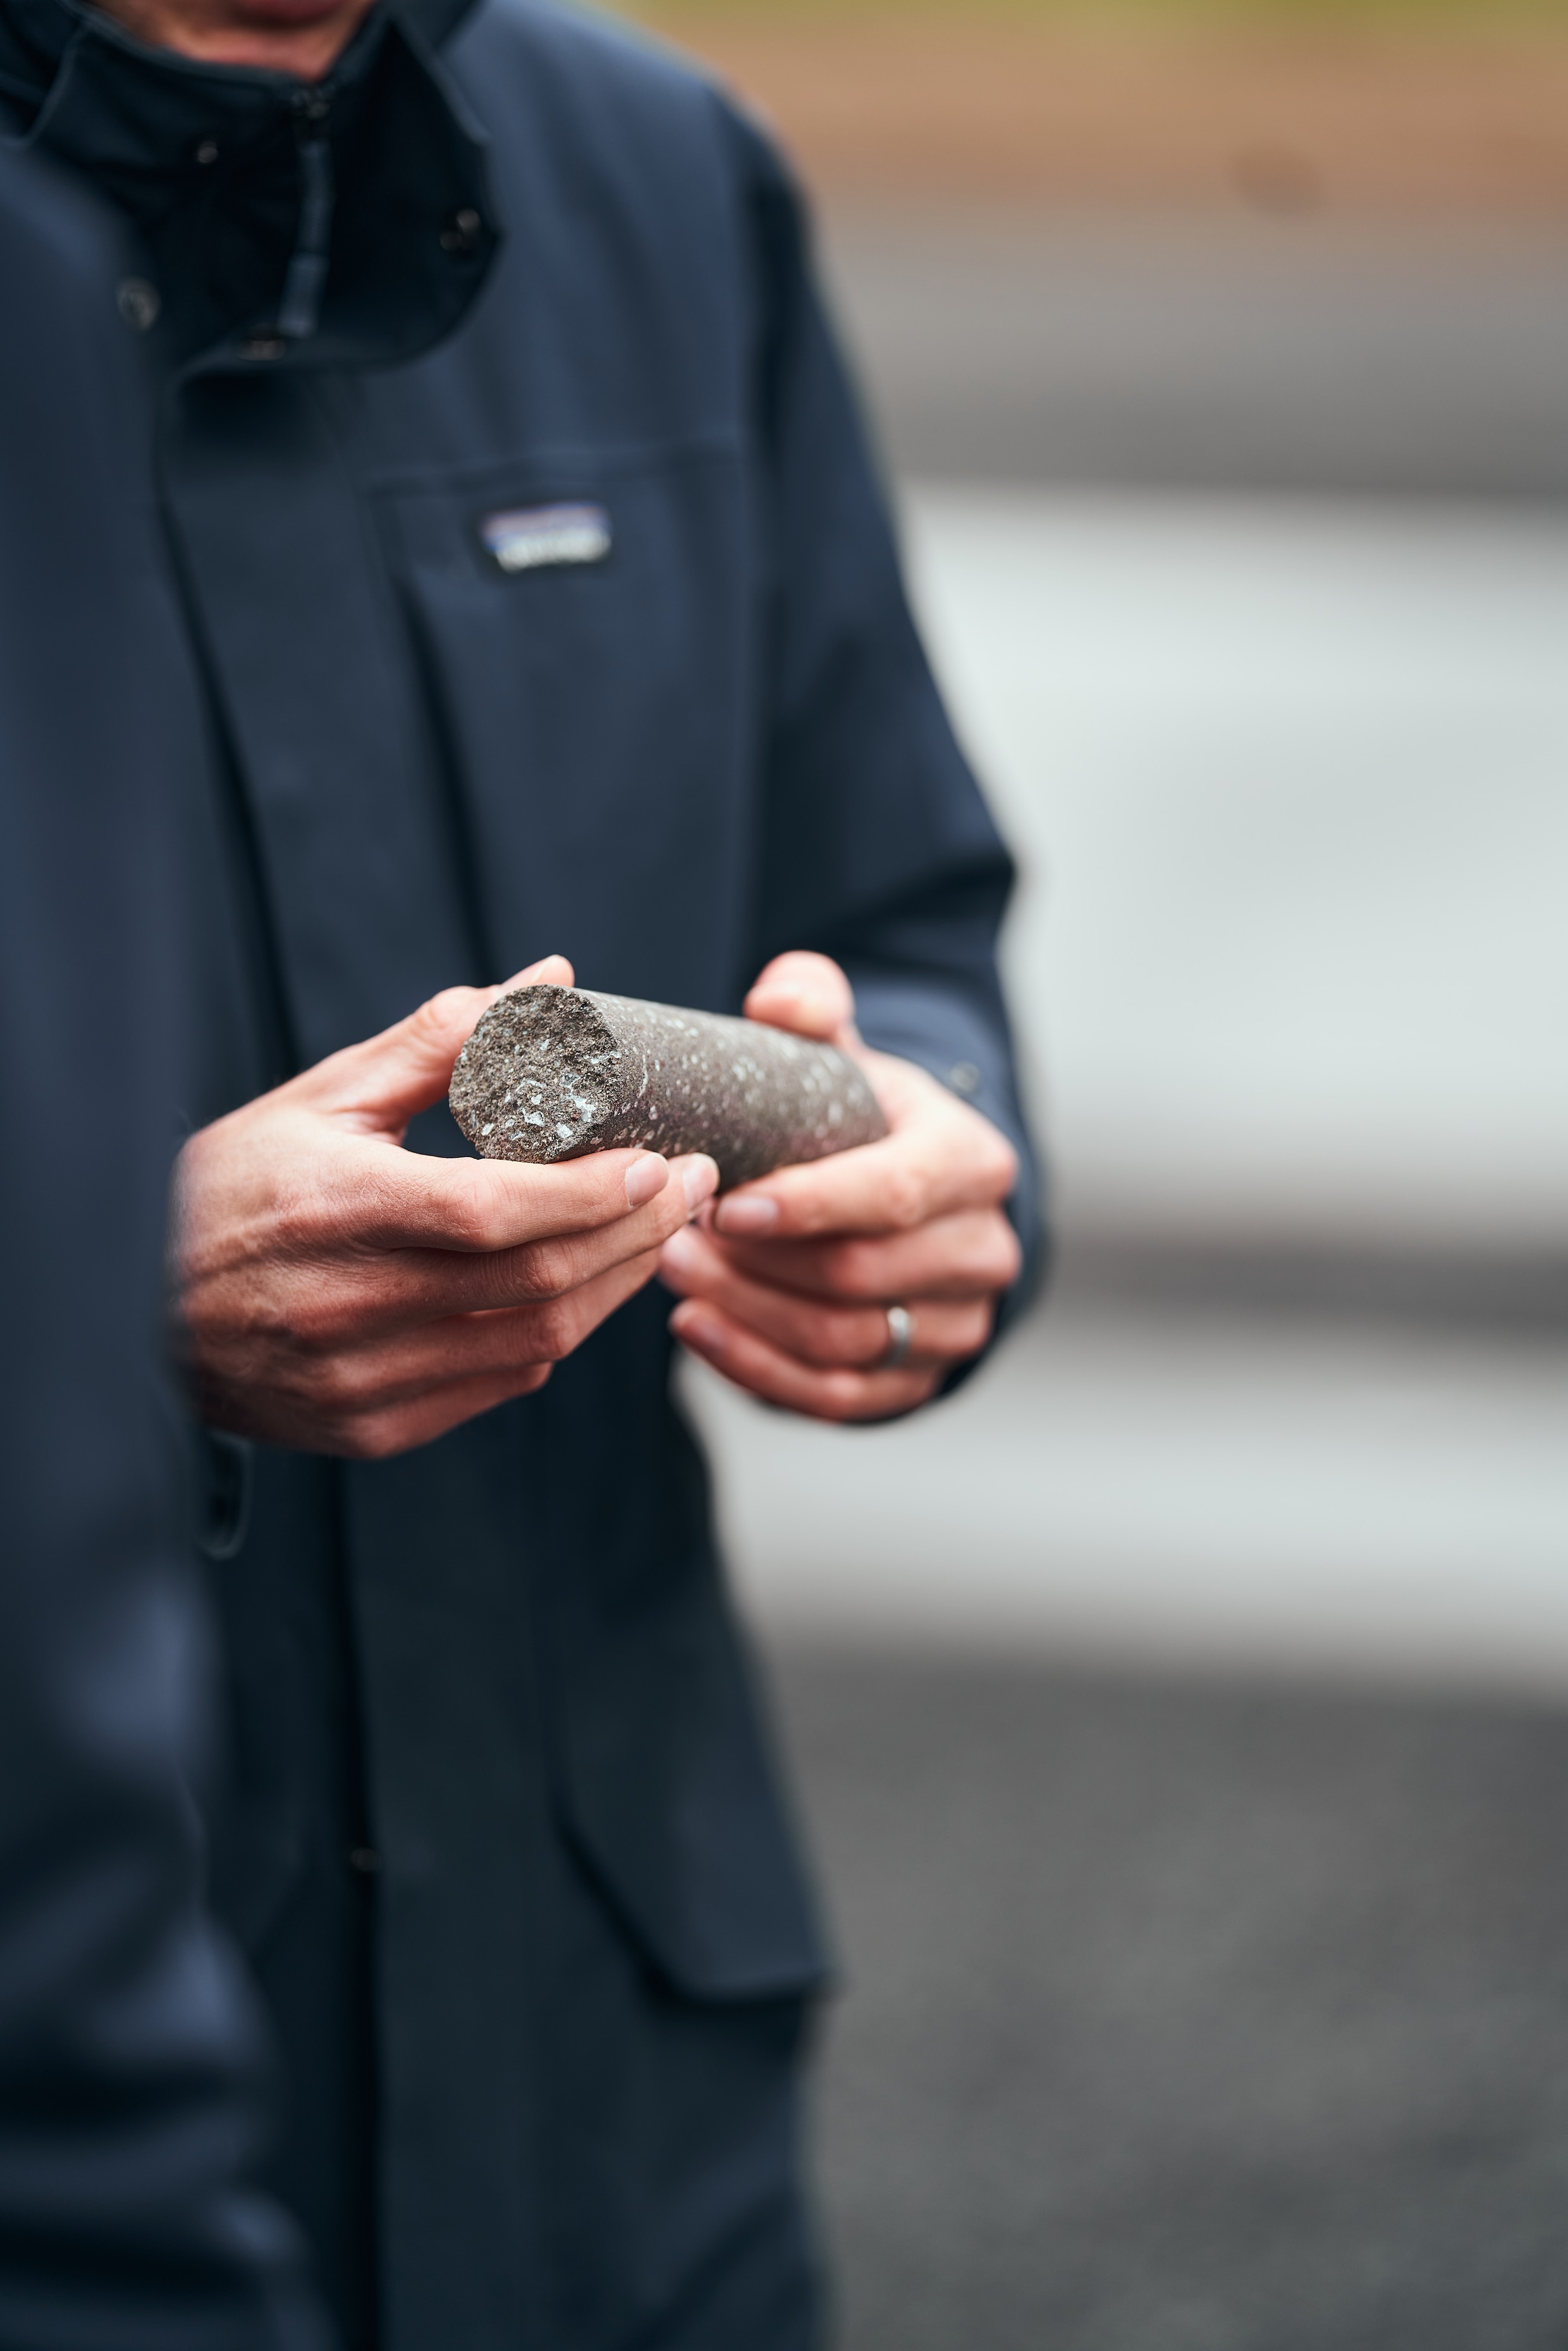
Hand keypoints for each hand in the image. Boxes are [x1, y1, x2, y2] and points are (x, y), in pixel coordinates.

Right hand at [173, 957, 717, 1458]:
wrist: (137, 1312)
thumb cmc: (230, 1189)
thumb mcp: (319, 1099)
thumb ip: (441, 1041)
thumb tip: (551, 981)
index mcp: (334, 1208)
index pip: (495, 1210)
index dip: (594, 1192)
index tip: (662, 1157)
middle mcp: (347, 1306)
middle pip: (535, 1281)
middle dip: (635, 1232)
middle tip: (689, 1185)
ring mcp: (360, 1379)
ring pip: (533, 1342)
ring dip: (614, 1288)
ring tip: (657, 1231)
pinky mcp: (370, 1429)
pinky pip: (497, 1385)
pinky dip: (555, 1336)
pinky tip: (580, 1288)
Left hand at [660, 952, 1020, 1421]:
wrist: (912, 1200)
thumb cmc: (864, 1123)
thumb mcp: (847, 1058)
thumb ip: (813, 1008)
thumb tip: (778, 998)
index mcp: (972, 1162)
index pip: (896, 1191)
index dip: (809, 1204)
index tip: (726, 1203)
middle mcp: (983, 1250)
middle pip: (859, 1274)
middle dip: (755, 1261)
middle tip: (671, 1234)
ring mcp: (955, 1325)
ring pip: (842, 1341)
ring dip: (745, 1312)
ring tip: (673, 1271)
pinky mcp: (915, 1382)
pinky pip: (835, 1397)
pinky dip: (758, 1370)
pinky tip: (698, 1331)